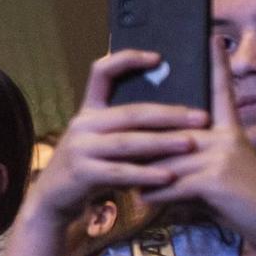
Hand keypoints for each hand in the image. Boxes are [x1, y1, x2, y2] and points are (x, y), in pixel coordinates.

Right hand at [26, 49, 209, 223]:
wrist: (53, 198)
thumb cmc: (90, 166)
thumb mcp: (101, 140)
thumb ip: (126, 128)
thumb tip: (175, 114)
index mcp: (89, 111)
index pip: (102, 72)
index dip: (127, 60)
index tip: (158, 57)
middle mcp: (82, 124)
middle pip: (130, 112)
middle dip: (169, 114)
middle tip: (202, 117)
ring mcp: (80, 148)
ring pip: (127, 142)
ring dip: (162, 143)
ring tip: (191, 144)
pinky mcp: (82, 173)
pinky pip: (119, 172)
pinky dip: (146, 174)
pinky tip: (169, 177)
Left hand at [139, 41, 255, 252]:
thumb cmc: (245, 203)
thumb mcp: (223, 174)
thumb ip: (196, 162)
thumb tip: (159, 165)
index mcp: (231, 131)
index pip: (221, 93)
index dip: (217, 66)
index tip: (212, 37)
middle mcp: (226, 137)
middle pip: (171, 133)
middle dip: (145, 150)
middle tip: (119, 154)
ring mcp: (221, 156)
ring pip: (166, 160)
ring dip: (146, 177)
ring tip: (133, 188)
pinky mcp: (214, 178)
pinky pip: (171, 182)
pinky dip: (156, 194)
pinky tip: (147, 200)